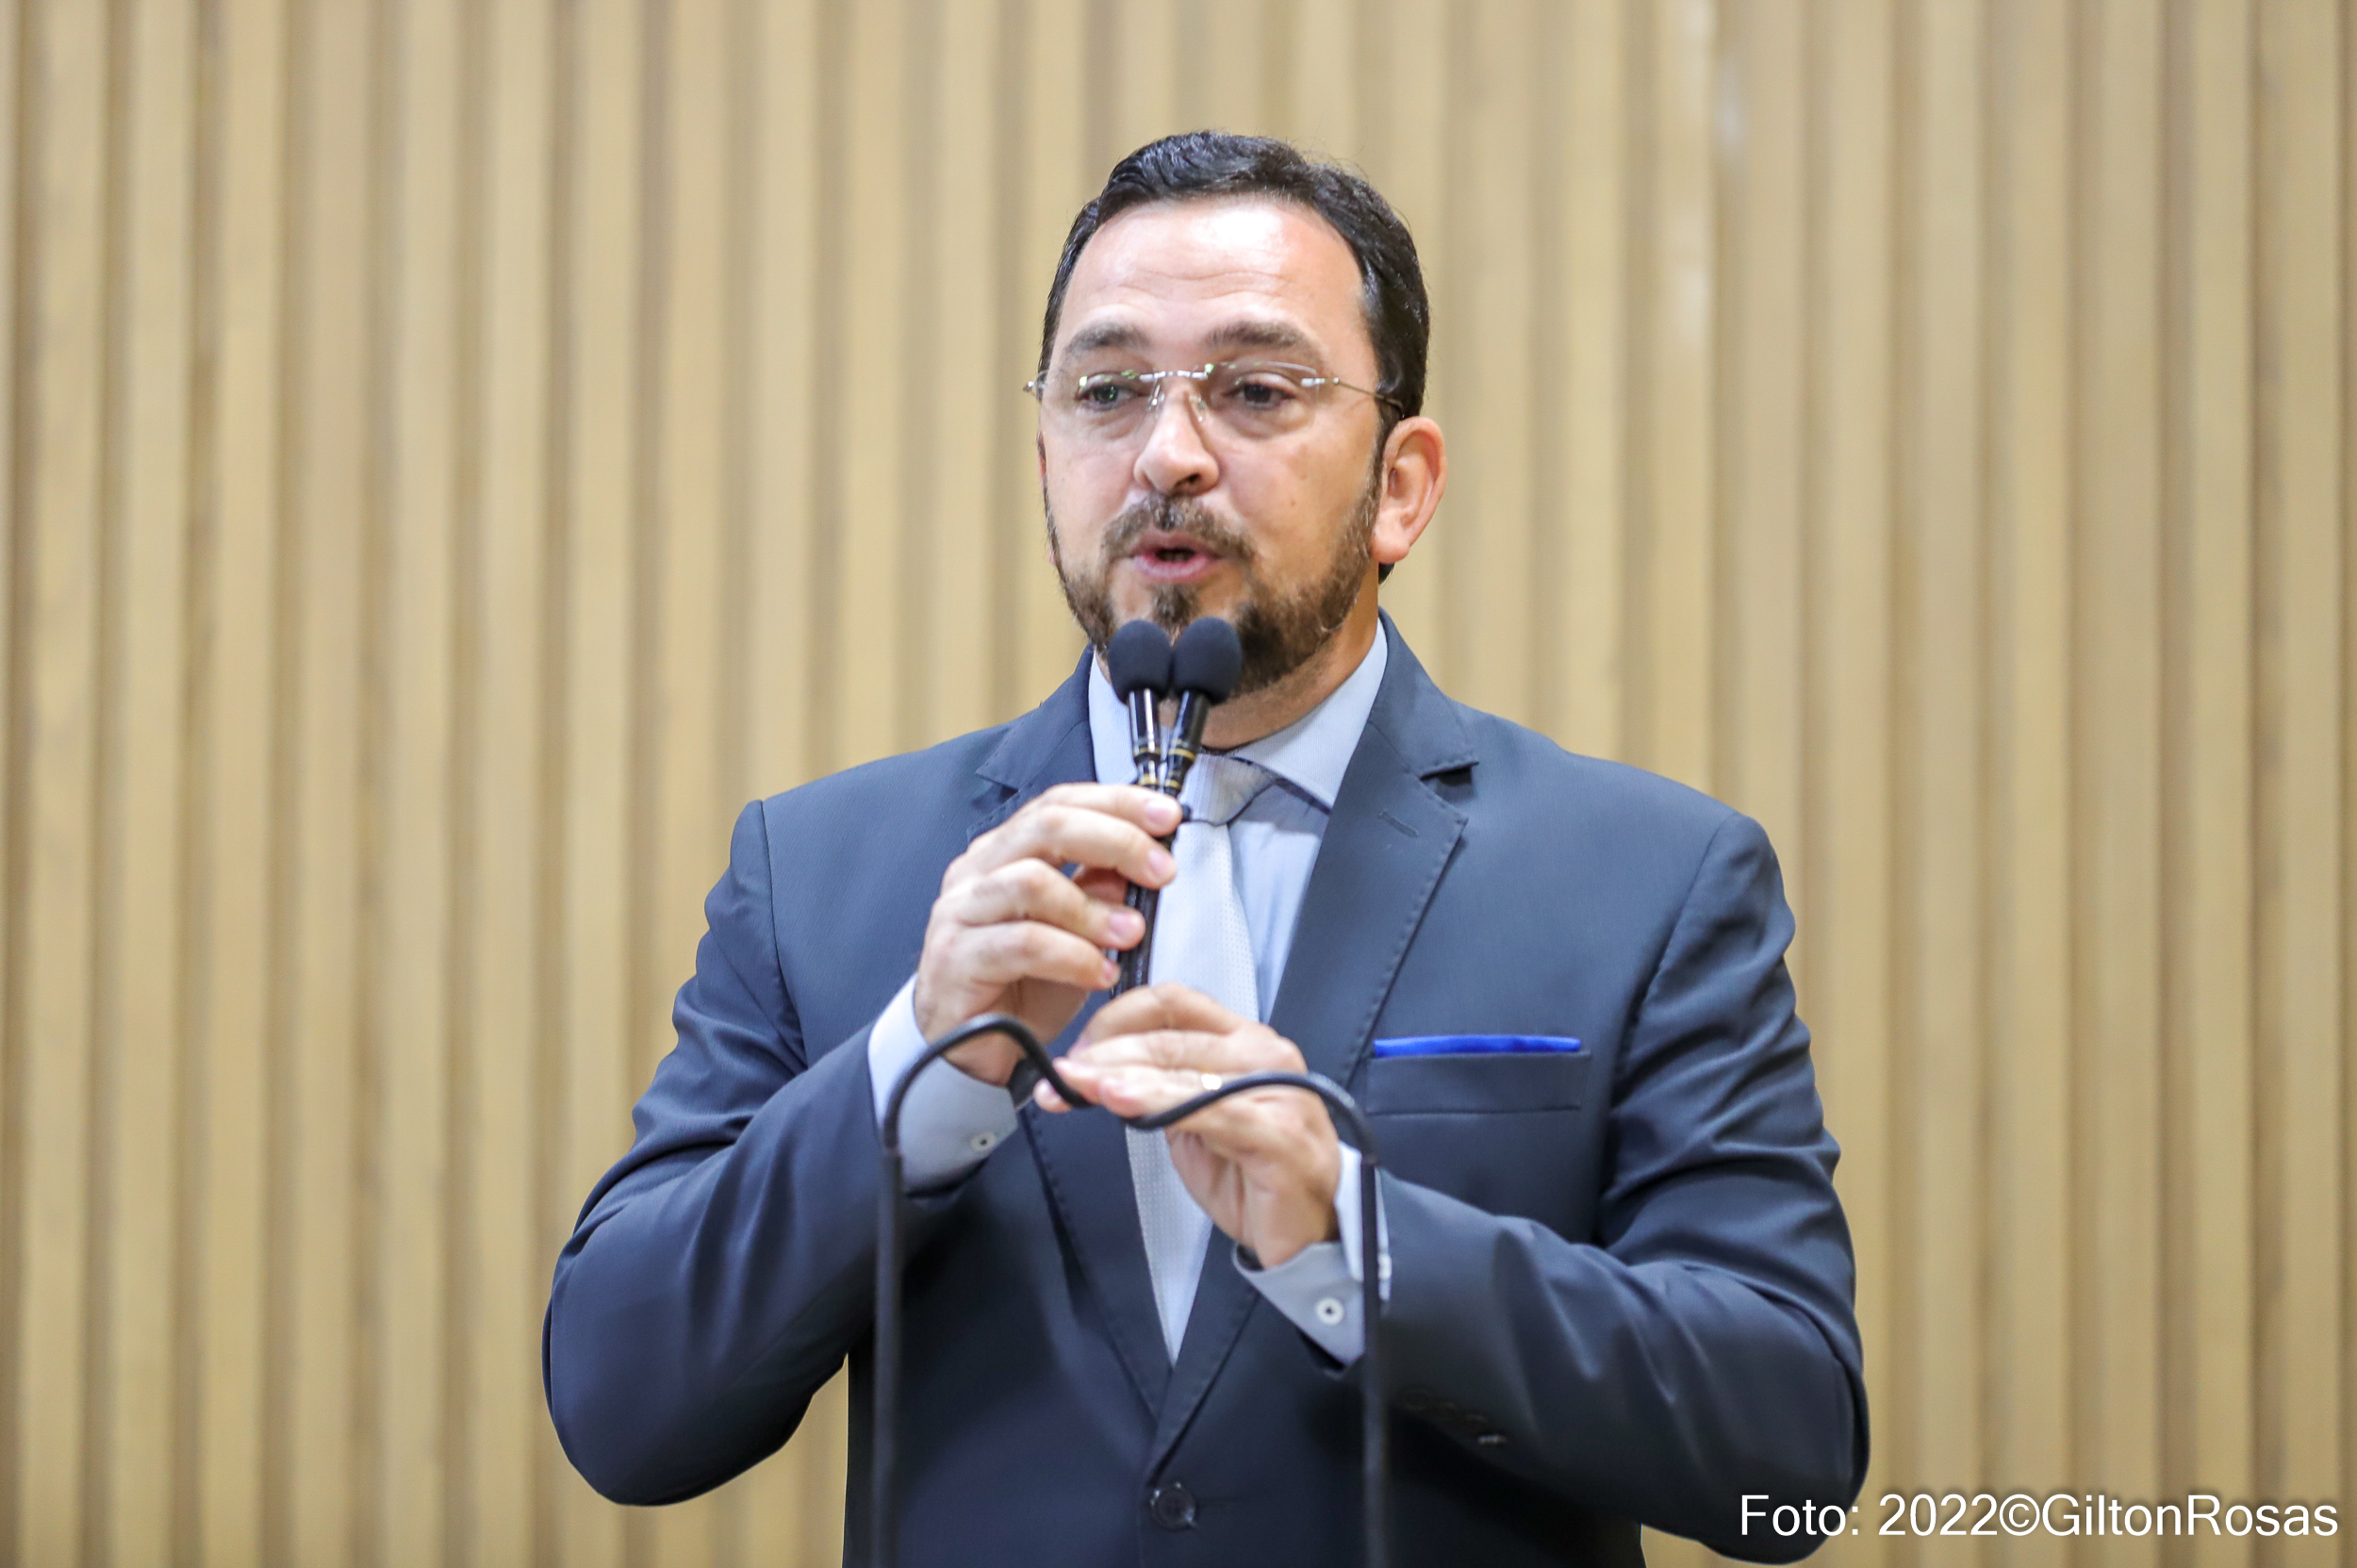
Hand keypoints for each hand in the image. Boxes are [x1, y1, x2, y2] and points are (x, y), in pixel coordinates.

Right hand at [913, 783, 1180, 1084]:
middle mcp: (978, 872)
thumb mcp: (1075, 932)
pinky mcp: (956, 957)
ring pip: (1031, 881)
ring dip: (1094, 908)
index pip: (1060, 803)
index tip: (1166, 817)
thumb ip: (1098, 891)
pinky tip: (1100, 972)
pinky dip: (1072, 956)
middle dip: (1116, 841)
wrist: (971, 1048)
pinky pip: (1022, 943)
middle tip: (1160, 870)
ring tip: (1130, 934)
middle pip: (1047, 826)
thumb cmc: (1021, 985)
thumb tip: (1138, 863)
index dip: (1117, 803)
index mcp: (1005, 852)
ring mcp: (961, 912)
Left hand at [1037, 984, 1340, 1267]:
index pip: (1173, 1004)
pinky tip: (1119, 1101)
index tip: (1079, 1047)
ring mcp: (1273, 1087)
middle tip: (1063, 1073)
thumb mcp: (1195, 1120)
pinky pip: (1204, 1108)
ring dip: (1118, 1076)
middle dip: (1105, 1054)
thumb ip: (1159, 1090)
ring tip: (1078, 1084)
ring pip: (1180, 1067)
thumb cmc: (1254, 1175)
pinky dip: (1154, 1101)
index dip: (1117, 1018)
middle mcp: (1262, 1051)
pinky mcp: (1275, 1130)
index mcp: (1243, 1039)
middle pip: (1169, 1036)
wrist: (1307, 1229)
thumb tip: (1098, 1075)